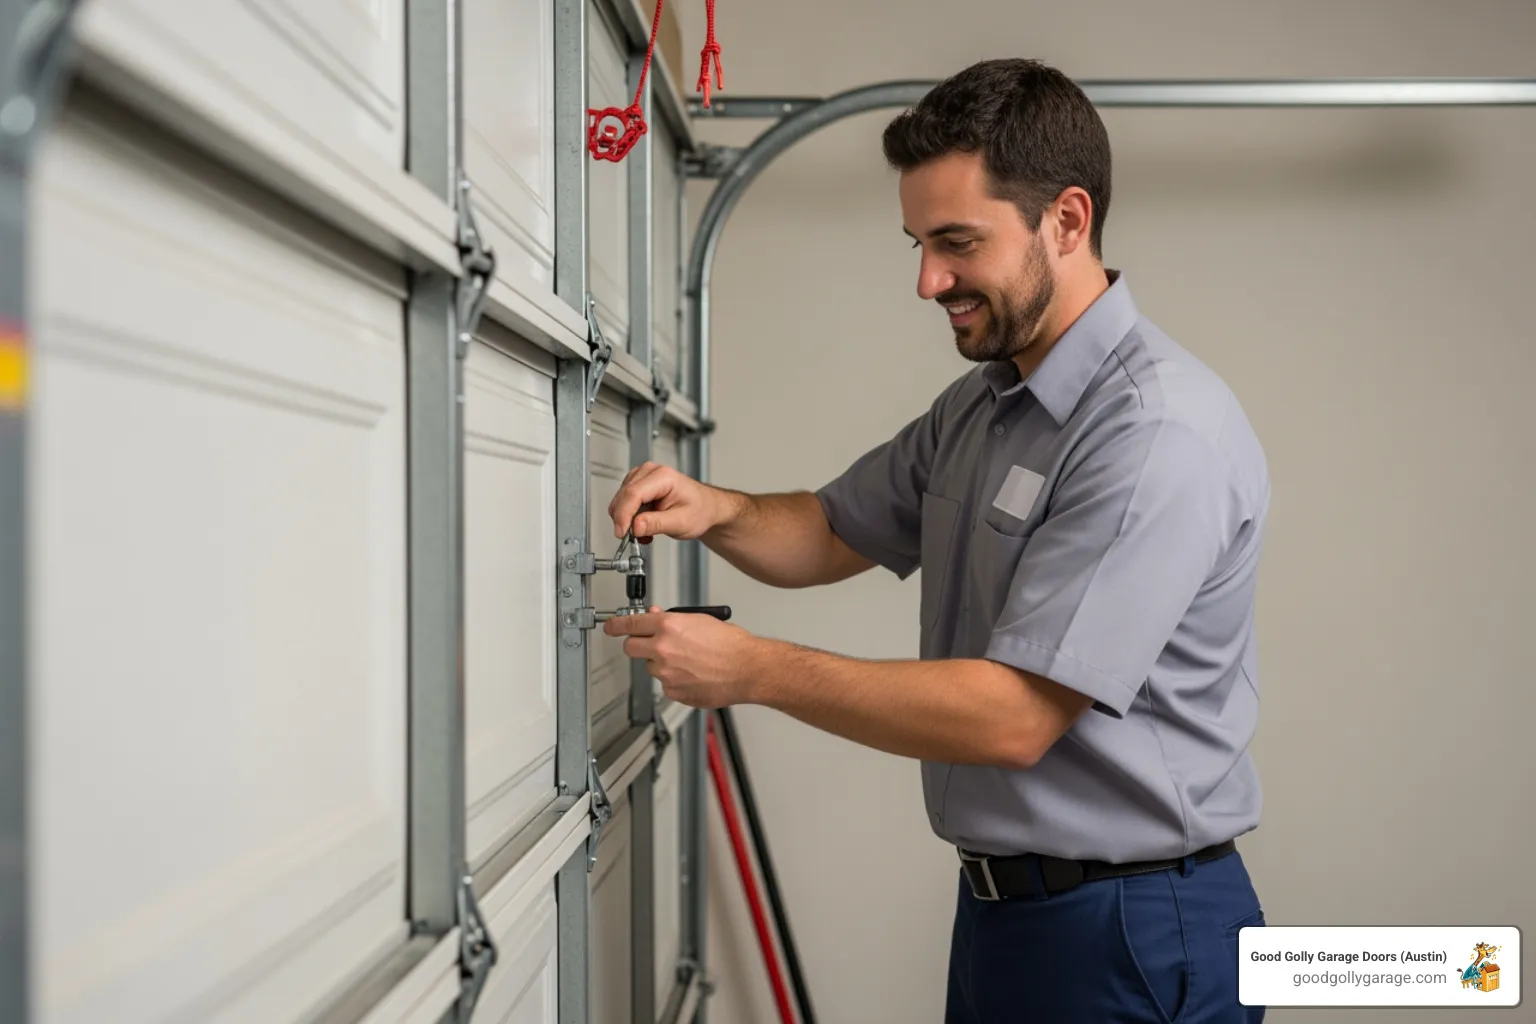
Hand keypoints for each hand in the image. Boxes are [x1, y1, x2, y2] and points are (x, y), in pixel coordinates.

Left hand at [603, 607, 760, 708]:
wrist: (748, 669)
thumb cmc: (731, 644)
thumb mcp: (700, 620)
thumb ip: (673, 620)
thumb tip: (656, 617)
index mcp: (669, 626)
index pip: (630, 624)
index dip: (616, 625)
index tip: (610, 626)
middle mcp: (663, 649)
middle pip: (631, 648)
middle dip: (637, 644)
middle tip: (649, 644)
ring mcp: (667, 673)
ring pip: (651, 668)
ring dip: (662, 664)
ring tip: (690, 662)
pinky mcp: (674, 692)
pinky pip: (666, 685)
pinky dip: (676, 680)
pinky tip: (695, 675)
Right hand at [608, 462, 729, 542]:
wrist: (705, 508)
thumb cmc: (699, 510)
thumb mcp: (681, 522)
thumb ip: (657, 524)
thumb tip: (635, 526)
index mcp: (664, 476)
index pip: (634, 493)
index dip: (624, 515)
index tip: (622, 533)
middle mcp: (650, 472)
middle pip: (624, 496)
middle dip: (625, 520)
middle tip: (635, 537)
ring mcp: (642, 476)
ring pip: (621, 500)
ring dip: (628, 520)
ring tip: (646, 531)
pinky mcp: (638, 485)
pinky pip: (624, 502)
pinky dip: (629, 517)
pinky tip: (643, 524)